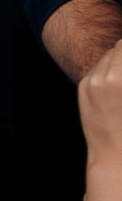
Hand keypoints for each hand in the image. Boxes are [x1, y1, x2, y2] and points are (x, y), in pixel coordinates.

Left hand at [81, 39, 121, 173]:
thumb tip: (120, 60)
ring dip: (118, 59)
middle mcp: (107, 78)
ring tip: (121, 76)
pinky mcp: (83, 88)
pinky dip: (106, 70)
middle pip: (119, 48)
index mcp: (121, 80)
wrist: (114, 152)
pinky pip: (96, 69)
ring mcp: (91, 82)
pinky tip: (114, 83)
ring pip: (107, 56)